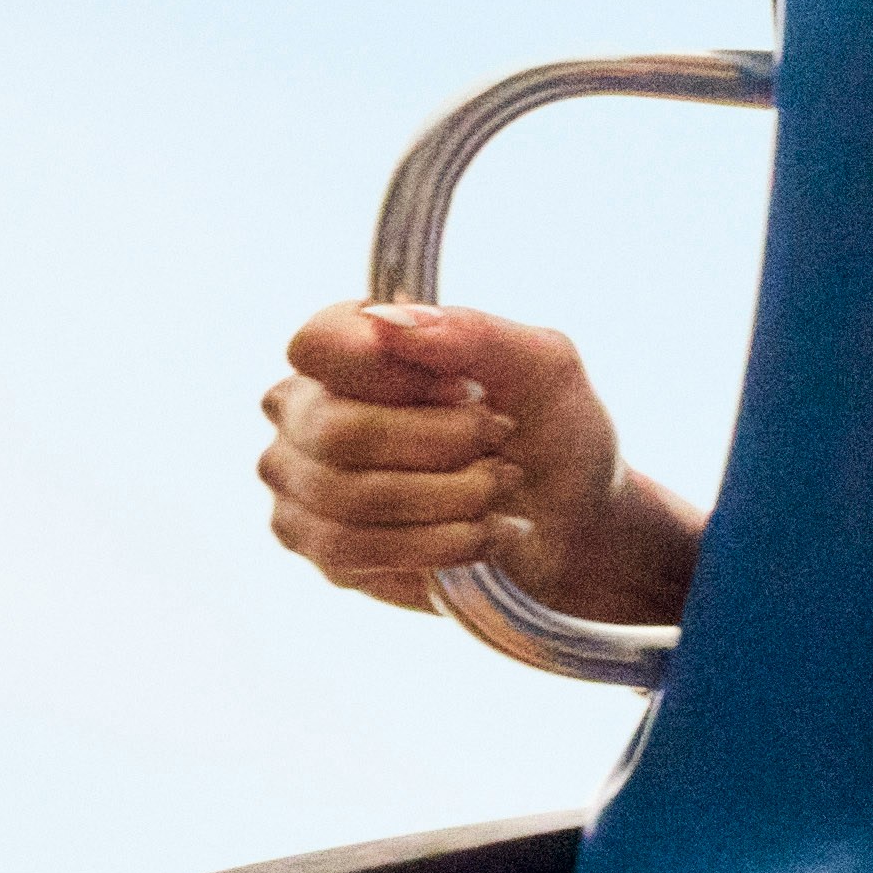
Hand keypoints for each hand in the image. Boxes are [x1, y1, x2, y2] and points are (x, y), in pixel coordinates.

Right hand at [261, 300, 664, 620]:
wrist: (571, 519)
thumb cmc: (549, 430)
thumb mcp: (542, 367)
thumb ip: (472, 333)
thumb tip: (387, 321)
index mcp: (349, 348)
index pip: (319, 345)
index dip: (393, 375)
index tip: (465, 390)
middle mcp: (306, 411)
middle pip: (338, 431)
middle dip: (444, 445)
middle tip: (500, 444)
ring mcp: (301, 483)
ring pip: (349, 497)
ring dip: (451, 499)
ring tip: (498, 490)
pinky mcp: (319, 548)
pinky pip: (355, 551)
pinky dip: (438, 543)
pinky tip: (478, 533)